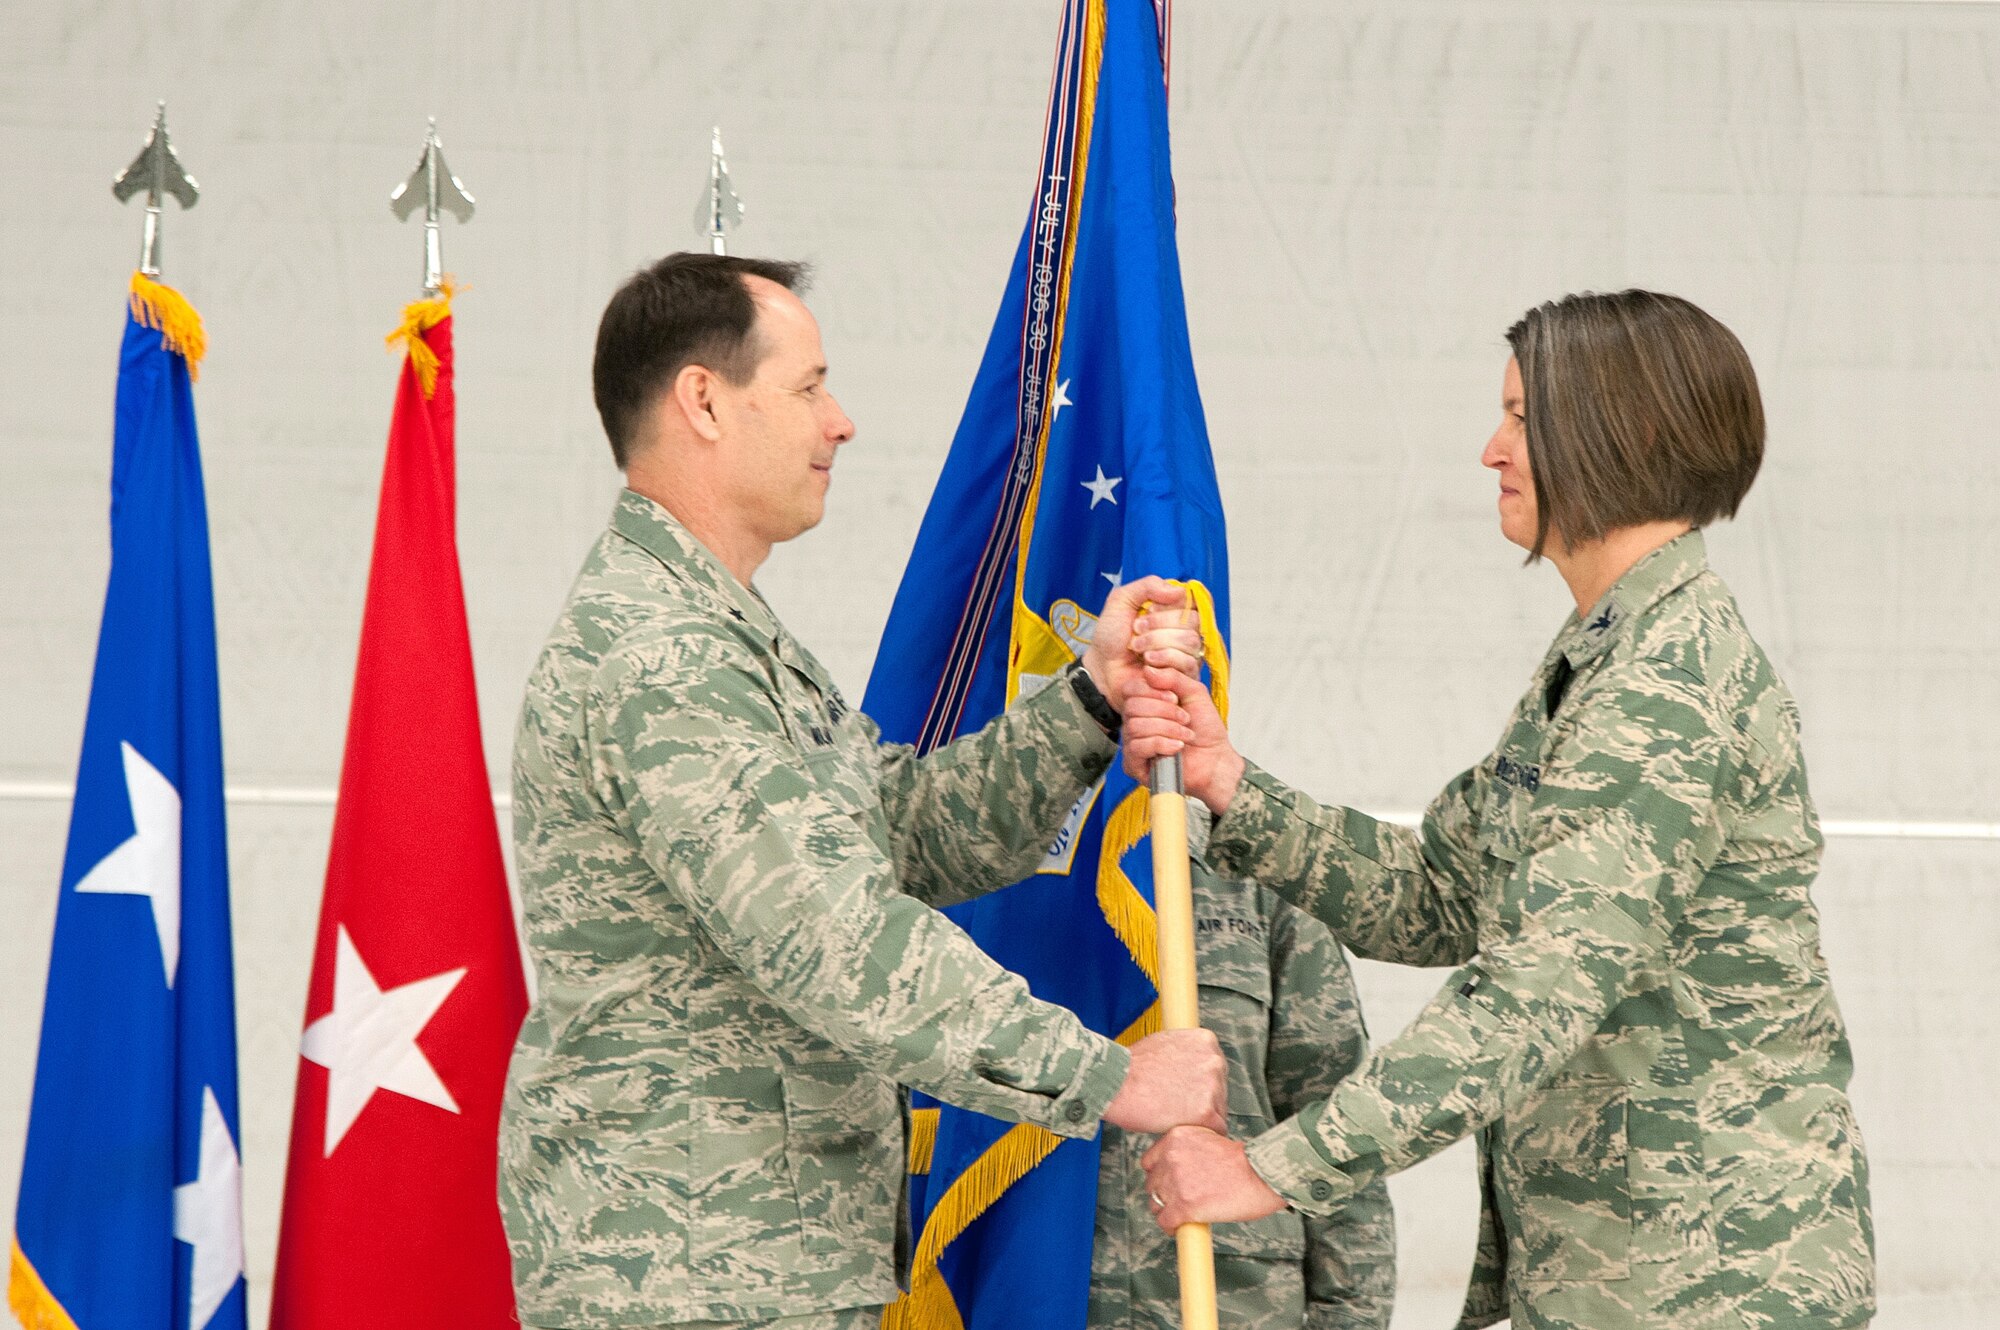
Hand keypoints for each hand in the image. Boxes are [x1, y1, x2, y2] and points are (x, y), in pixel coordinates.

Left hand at [1082, 578, 1202, 711]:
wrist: (1102, 667)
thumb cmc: (1112, 635)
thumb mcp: (1121, 600)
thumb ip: (1148, 586)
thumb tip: (1179, 590)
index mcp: (1176, 611)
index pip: (1195, 600)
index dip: (1175, 602)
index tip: (1150, 608)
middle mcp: (1187, 631)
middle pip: (1193, 620)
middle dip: (1159, 624)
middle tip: (1137, 630)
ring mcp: (1189, 655)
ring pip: (1190, 641)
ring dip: (1156, 642)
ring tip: (1137, 648)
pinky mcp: (1185, 677)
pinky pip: (1187, 663)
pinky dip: (1162, 662)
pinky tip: (1147, 666)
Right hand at [1102, 1029, 1226, 1134]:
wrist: (1114, 1083)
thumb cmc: (1130, 1067)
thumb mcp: (1165, 1043)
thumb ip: (1186, 1053)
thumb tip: (1191, 1064)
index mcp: (1206, 1041)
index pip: (1215, 1070)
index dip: (1198, 1085)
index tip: (1183, 1092)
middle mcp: (1215, 1060)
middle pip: (1220, 1091)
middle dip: (1201, 1101)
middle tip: (1174, 1106)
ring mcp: (1213, 1086)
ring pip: (1218, 1112)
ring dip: (1198, 1118)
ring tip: (1172, 1116)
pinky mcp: (1206, 1112)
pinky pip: (1215, 1131)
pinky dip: (1199, 1134)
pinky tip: (1179, 1128)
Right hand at [1119, 666, 1245, 813]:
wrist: (1216, 760)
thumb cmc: (1206, 731)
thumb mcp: (1195, 693)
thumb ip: (1173, 678)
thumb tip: (1148, 670)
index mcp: (1146, 704)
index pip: (1130, 689)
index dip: (1152, 691)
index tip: (1174, 697)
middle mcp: (1135, 722)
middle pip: (1132, 707)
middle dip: (1165, 711)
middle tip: (1184, 719)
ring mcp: (1133, 744)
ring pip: (1136, 726)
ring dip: (1168, 729)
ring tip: (1184, 735)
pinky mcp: (1135, 764)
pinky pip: (1137, 747)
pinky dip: (1162, 744)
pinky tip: (1176, 747)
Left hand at [1141, 1125, 1285, 1231]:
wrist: (1262, 1174)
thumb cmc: (1245, 1160)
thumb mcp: (1210, 1139)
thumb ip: (1189, 1150)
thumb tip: (1181, 1169)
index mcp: (1177, 1137)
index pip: (1150, 1161)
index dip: (1159, 1175)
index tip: (1168, 1183)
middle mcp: (1171, 1157)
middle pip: (1152, 1184)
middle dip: (1164, 1194)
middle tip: (1178, 1200)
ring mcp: (1175, 1182)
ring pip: (1156, 1204)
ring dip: (1166, 1211)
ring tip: (1181, 1215)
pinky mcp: (1183, 1206)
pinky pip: (1165, 1222)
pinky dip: (1171, 1228)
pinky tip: (1181, 1228)